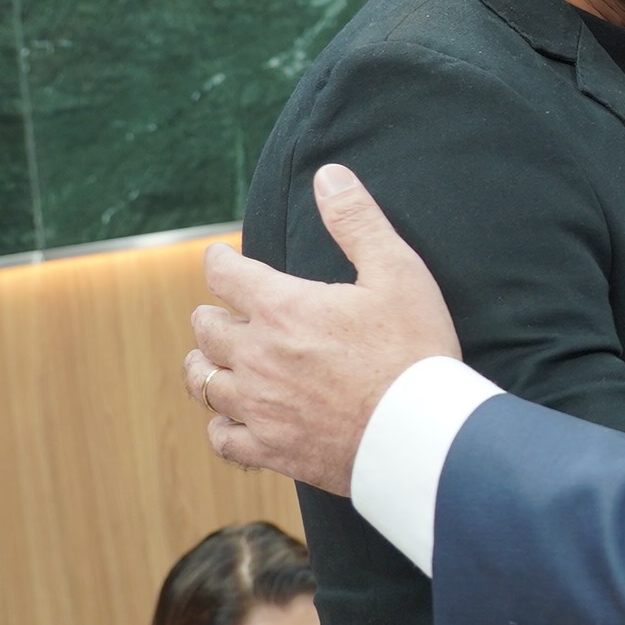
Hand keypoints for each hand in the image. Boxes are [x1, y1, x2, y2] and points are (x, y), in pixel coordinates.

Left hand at [184, 164, 458, 494]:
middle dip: (210, 316)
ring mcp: (258, 406)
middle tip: (219, 314)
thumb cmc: (415, 349)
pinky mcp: (270, 449)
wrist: (421, 433)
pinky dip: (222, 425)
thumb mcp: (398, 271)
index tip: (221, 260)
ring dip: (202, 366)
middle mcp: (256, 356)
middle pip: (206, 329)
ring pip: (202, 382)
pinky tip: (232, 419)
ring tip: (209, 361)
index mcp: (282, 308)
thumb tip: (328, 175)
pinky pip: (223, 438)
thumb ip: (356, 221)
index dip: (219, 262)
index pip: (224, 274)